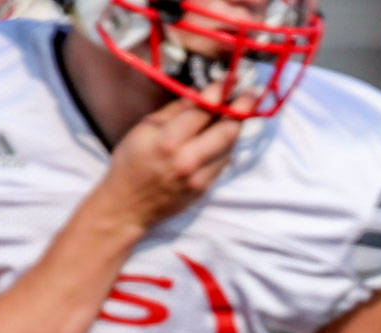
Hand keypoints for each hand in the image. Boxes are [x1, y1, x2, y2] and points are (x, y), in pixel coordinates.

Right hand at [101, 83, 245, 230]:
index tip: (231, 79)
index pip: (203, 111)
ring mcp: (200, 178)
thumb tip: (199, 93)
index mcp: (168, 141)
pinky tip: (225, 135)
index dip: (221, 92)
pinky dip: (226, 146)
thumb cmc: (131, 163)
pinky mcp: (205, 189)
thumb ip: (174, 111)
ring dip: (236, 127)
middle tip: (252, 94)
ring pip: (229, 147)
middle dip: (243, 108)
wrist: (128, 206)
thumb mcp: (145, 129)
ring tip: (240, 110)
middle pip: (227, 131)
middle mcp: (188, 161)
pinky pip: (223, 162)